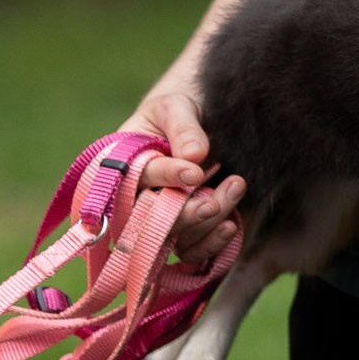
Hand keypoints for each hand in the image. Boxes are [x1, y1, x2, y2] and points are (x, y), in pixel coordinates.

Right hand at [120, 82, 244, 264]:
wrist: (193, 121)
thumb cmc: (177, 112)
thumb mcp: (176, 107)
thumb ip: (182, 127)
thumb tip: (195, 155)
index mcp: (123, 166)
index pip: (140, 178)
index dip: (167, 177)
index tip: (196, 171)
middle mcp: (135, 199)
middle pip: (152, 220)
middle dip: (185, 213)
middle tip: (214, 200)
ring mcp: (158, 220)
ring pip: (175, 238)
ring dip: (207, 222)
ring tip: (236, 187)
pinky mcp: (183, 233)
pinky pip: (191, 253)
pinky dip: (211, 244)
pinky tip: (231, 226)